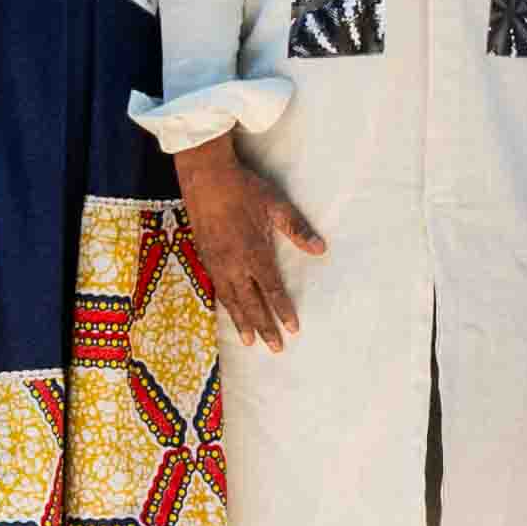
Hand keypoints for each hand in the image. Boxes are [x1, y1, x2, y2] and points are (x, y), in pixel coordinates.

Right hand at [178, 137, 326, 348]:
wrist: (205, 177)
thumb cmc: (243, 189)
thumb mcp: (276, 205)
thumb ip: (297, 229)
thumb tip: (321, 249)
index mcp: (254, 252)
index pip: (272, 290)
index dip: (283, 310)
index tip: (292, 329)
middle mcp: (235, 264)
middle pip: (251, 303)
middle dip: (264, 326)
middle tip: (275, 348)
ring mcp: (217, 263)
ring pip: (232, 300)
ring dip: (242, 322)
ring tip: (249, 342)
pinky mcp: (205, 257)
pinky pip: (217, 289)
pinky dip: (225, 305)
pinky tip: (229, 312)